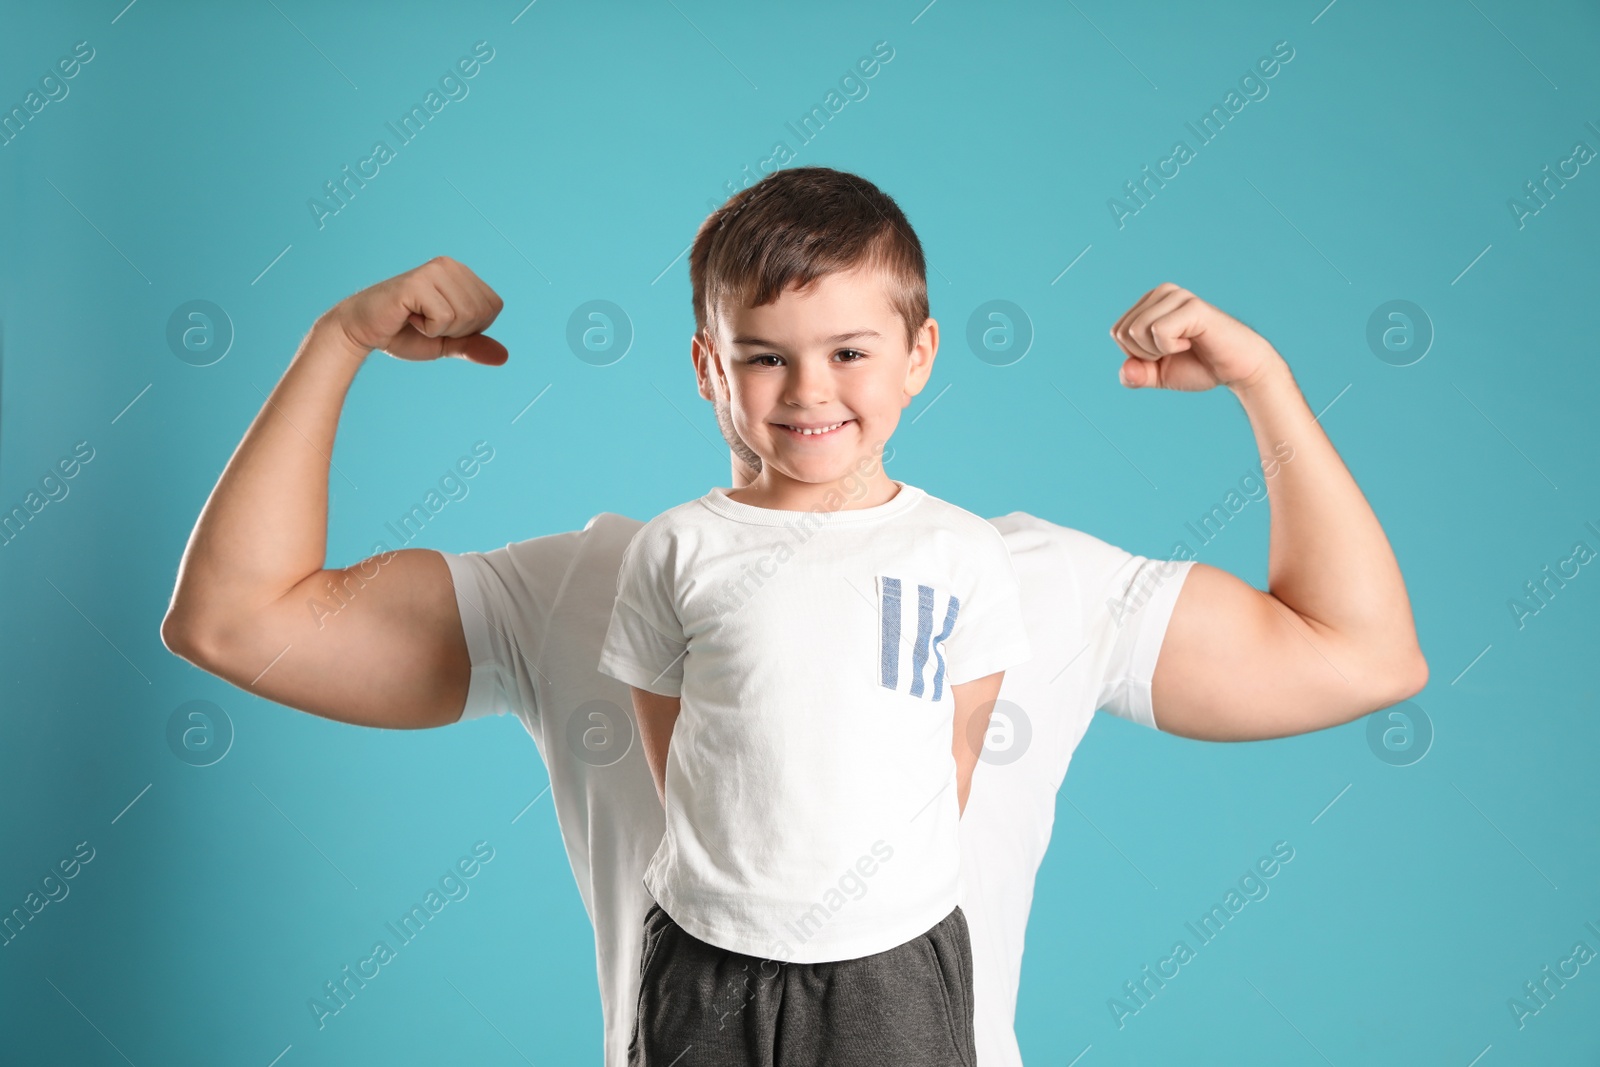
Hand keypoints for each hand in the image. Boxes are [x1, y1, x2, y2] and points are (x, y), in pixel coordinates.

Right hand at [320, 256, 508, 364]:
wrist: (363, 331)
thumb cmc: (404, 333)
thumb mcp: (447, 343)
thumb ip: (474, 346)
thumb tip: (504, 356)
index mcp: (461, 274)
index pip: (494, 307)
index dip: (471, 327)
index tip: (440, 322)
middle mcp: (450, 265)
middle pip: (482, 313)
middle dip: (456, 330)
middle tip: (426, 321)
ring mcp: (434, 270)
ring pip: (466, 315)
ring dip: (441, 330)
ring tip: (417, 318)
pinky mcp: (419, 282)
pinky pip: (445, 318)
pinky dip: (428, 328)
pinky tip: (408, 316)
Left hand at [1109, 283, 1281, 392]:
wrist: (1237, 370)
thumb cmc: (1199, 367)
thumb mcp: (1157, 374)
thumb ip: (1135, 375)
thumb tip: (1126, 371)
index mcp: (1150, 302)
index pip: (1117, 332)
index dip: (1136, 355)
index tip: (1165, 353)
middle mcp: (1162, 292)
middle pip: (1122, 332)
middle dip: (1145, 355)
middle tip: (1176, 351)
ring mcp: (1177, 296)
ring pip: (1136, 331)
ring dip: (1158, 351)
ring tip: (1185, 345)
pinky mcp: (1192, 307)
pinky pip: (1158, 332)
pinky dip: (1171, 348)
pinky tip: (1192, 342)